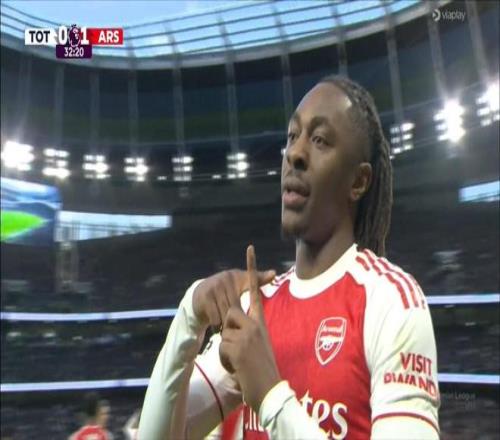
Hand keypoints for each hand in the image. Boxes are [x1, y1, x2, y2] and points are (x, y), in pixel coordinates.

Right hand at [192, 262, 274, 328]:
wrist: (200, 295)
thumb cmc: (226, 291)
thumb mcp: (241, 284)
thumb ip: (258, 280)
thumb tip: (274, 273)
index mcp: (236, 276)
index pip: (250, 281)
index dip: (255, 278)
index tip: (267, 271)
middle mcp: (224, 278)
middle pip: (237, 307)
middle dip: (236, 319)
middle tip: (236, 327)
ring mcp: (213, 287)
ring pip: (226, 314)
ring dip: (226, 325)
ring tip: (225, 327)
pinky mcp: (204, 298)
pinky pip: (215, 318)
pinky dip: (217, 326)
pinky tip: (217, 327)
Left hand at [219, 245, 280, 412]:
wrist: (271, 392)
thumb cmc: (264, 370)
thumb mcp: (259, 345)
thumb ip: (249, 332)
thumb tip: (233, 325)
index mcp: (261, 322)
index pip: (255, 290)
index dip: (252, 269)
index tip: (249, 248)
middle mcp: (256, 323)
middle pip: (230, 313)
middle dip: (227, 331)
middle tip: (241, 352)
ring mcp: (248, 333)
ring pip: (224, 333)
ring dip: (227, 351)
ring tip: (242, 364)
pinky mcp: (239, 345)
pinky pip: (222, 348)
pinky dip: (227, 361)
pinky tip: (240, 369)